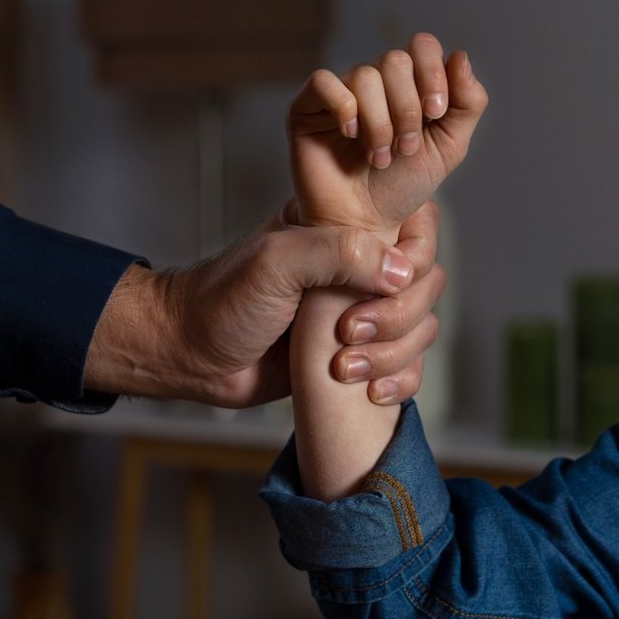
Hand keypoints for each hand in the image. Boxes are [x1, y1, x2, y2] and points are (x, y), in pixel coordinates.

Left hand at [83, 204, 441, 407]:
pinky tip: (371, 392)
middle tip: (349, 332)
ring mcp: (360, 312)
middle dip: (398, 316)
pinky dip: (400, 381)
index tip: (381, 284)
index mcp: (342, 228)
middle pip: (426, 282)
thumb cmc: (222, 301)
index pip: (415, 227)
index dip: (412, 258)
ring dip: (394, 353)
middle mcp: (358, 267)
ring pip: (421, 327)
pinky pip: (407, 366)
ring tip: (343, 368)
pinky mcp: (357, 355)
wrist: (191, 356)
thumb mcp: (276, 262)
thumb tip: (401, 272)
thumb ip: (338, 253)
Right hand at [288, 33, 487, 233]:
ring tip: (378, 157)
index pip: (421, 47)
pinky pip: (324, 82)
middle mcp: (374, 81)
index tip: (435, 114)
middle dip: (407, 109)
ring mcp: (340, 92)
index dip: (433, 73)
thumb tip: (460, 56)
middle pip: (395, 60)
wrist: (364, 224)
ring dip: (380, 123)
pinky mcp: (307, 107)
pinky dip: (344, 109)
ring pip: (365, 76)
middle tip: (404, 149)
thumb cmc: (401, 187)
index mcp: (408, 83)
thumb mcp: (448, 147)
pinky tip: (350, 136)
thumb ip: (467, 104)